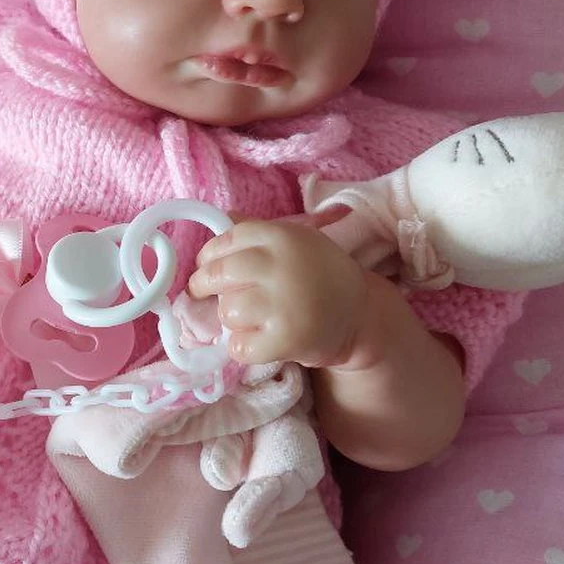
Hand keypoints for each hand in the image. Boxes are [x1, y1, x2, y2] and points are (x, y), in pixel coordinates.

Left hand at [187, 216, 369, 367]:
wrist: (361, 317)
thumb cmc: (321, 275)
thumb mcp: (297, 242)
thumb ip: (259, 230)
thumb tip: (222, 216)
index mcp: (282, 237)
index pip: (227, 239)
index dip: (209, 254)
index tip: (206, 266)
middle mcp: (281, 267)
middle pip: (217, 274)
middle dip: (202, 286)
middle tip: (203, 294)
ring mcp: (283, 304)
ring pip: (227, 312)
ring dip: (230, 319)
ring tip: (249, 318)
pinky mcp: (285, 339)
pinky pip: (239, 346)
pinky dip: (242, 347)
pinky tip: (257, 340)